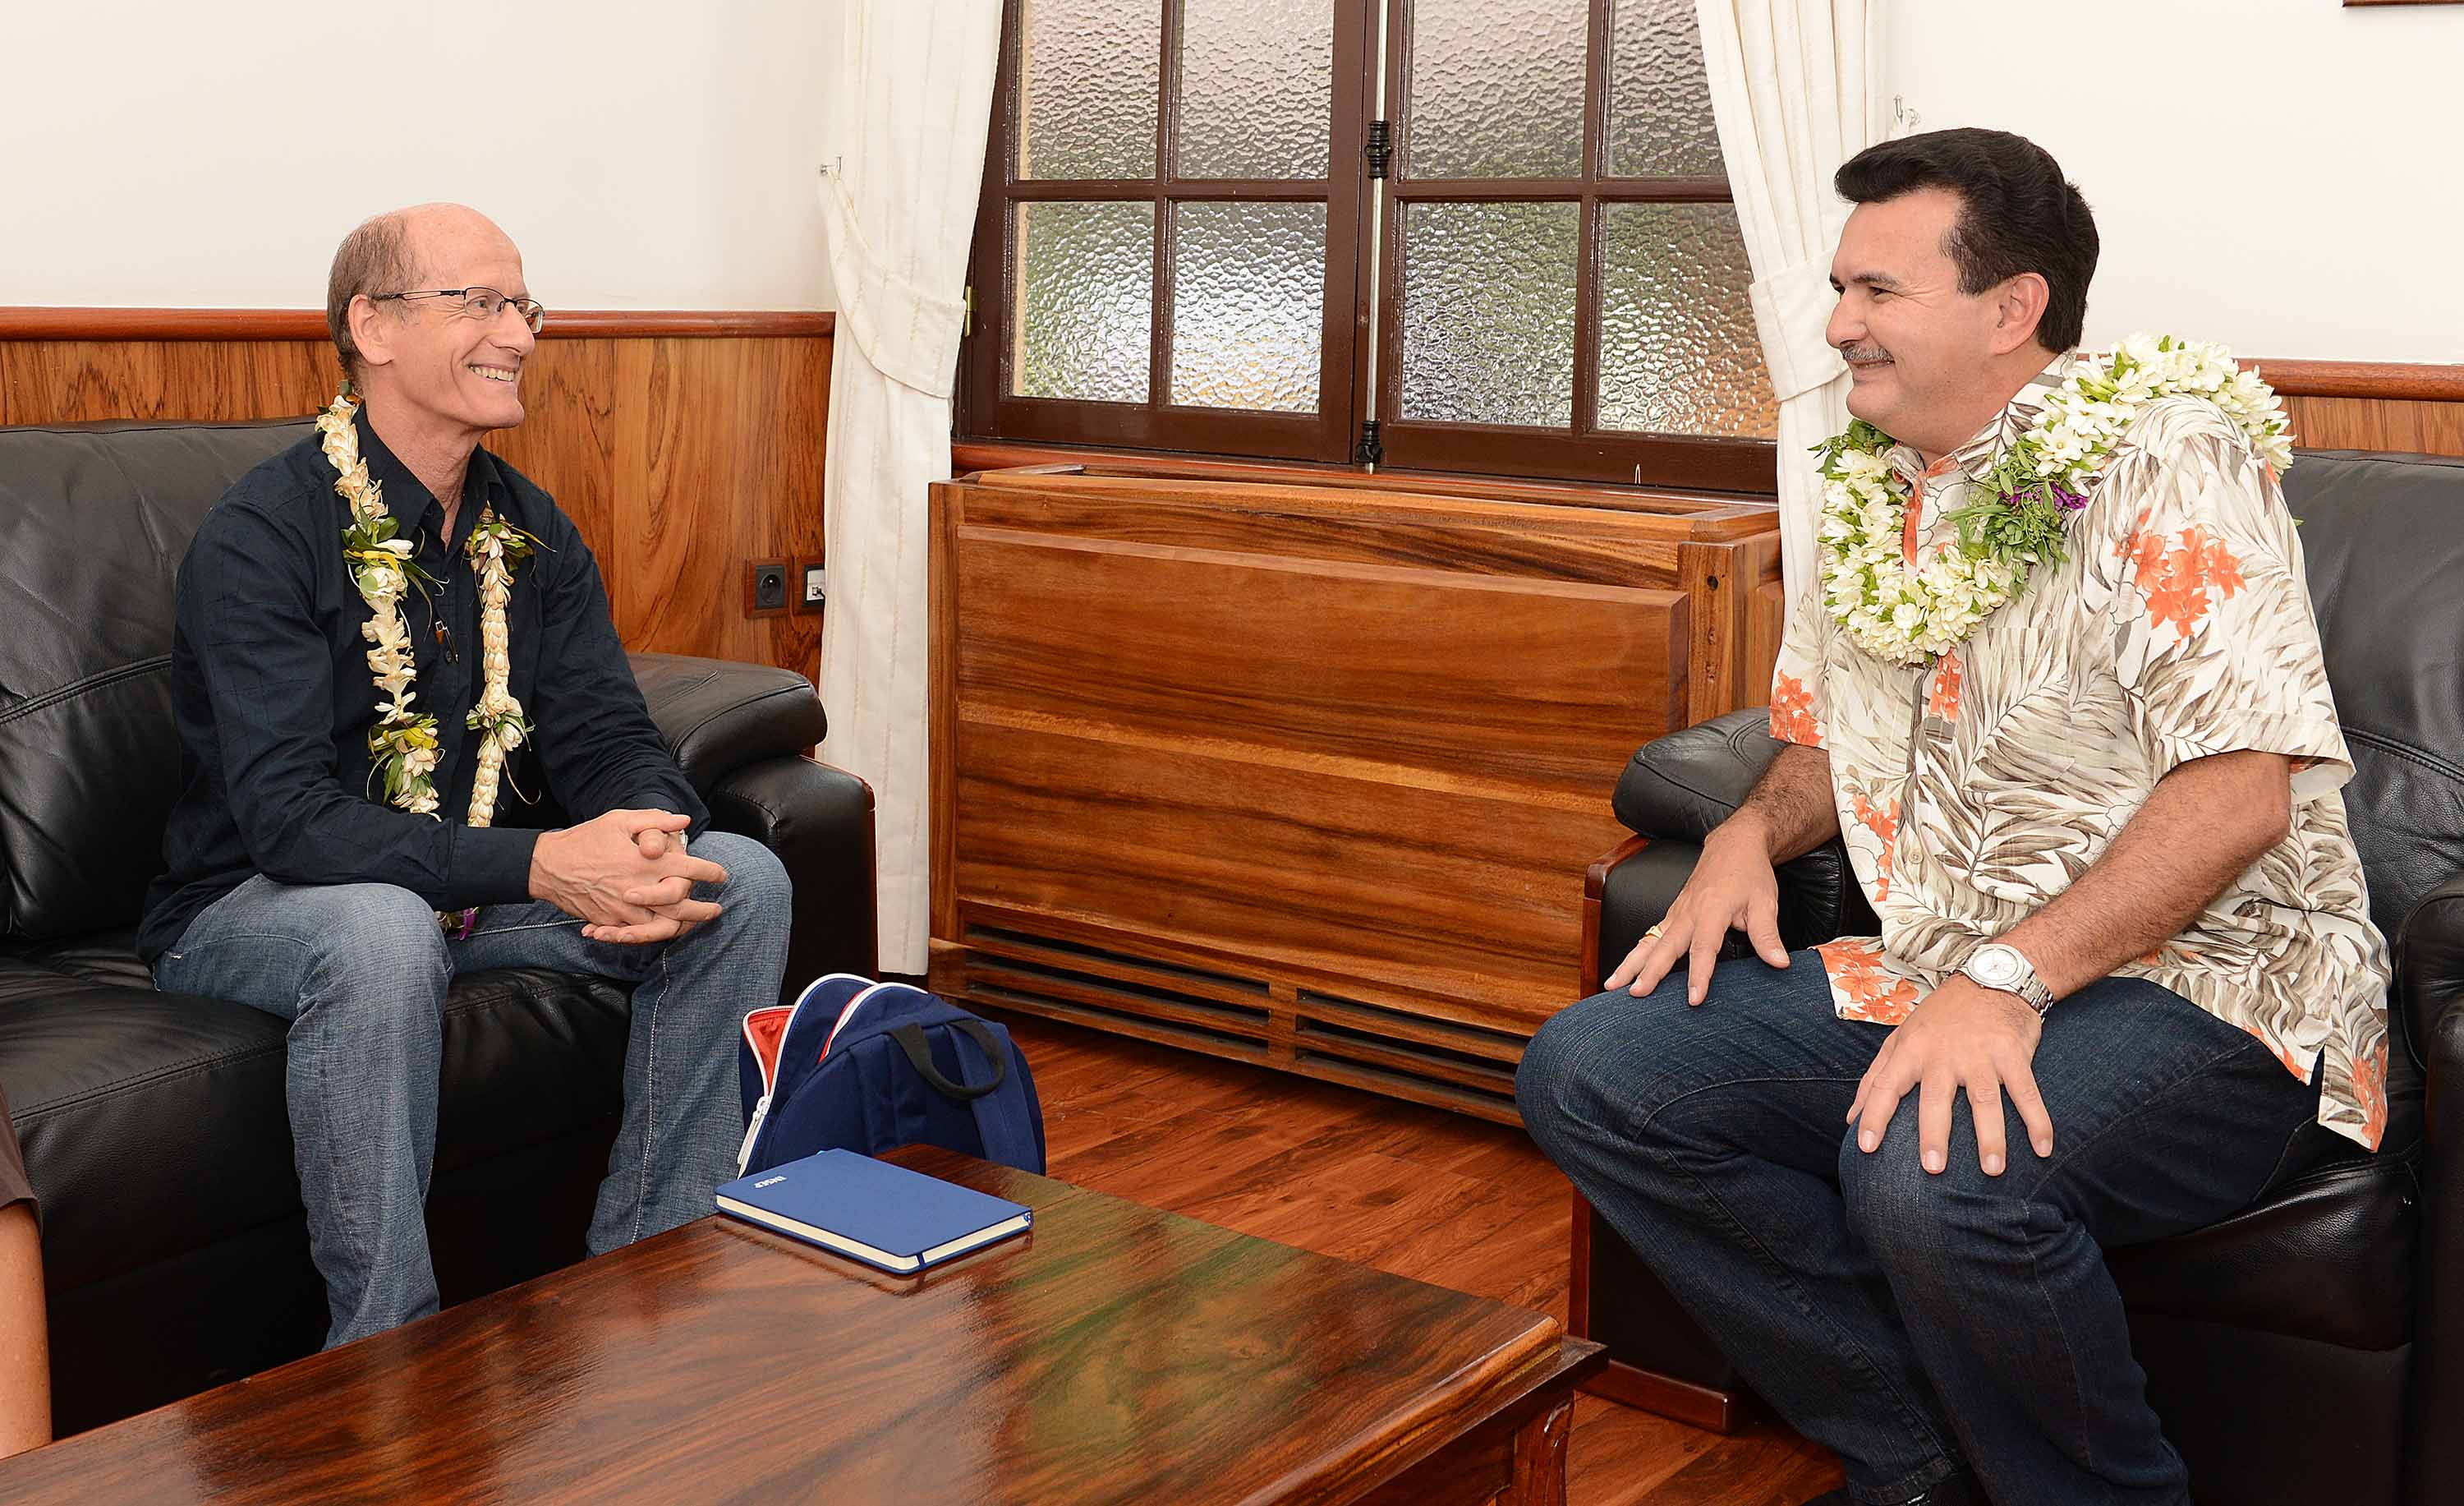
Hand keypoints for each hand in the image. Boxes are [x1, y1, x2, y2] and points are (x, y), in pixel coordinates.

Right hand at [530, 808, 728, 944]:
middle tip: (717, 910)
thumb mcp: (619, 820)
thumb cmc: (585, 839)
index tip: (722, 874)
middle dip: (703, 910)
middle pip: (681, 906)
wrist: (547, 866)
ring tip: (695, 925)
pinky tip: (665, 931)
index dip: (709, 872)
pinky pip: (636, 934)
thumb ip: (654, 820)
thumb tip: (684, 822)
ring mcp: (623, 909)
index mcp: (644, 862)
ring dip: (683, 926)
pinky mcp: (609, 922)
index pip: (688, 869)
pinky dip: (653, 935)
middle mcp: (638, 888)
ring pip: (662, 926)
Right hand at [1603, 819, 1789, 1004]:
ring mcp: (1677, 912)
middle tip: (1636, 994)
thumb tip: (1780, 962)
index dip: (1699, 975)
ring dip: (1630, 964)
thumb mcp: (1765, 902)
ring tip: (1612, 986)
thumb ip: (1768, 935)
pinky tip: (1625, 971)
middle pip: (1665, 947)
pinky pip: (1650, 936)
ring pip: (1649, 941)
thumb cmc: (1749, 873)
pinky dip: (1635, 954)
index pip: (1704, 948)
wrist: (1733, 844)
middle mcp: (1688, 912)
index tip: (1693, 999)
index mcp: (1712, 910)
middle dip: (1649, 972)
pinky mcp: (1672, 914)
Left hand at [1848, 976, 2054, 1176]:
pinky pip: (2027, 1092)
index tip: (1864, 1148)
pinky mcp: (2013, 1054)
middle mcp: (1944, 1054)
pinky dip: (2037, 1120)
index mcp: (1911, 1050)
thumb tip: (1851, 1119)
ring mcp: (1981, 1055)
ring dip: (1991, 1137)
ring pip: (1985, 1101)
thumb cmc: (1940, 1018)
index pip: (1885, 1086)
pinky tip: (2043, 1149)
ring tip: (1993, 1170)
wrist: (1991, 979)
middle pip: (1936, 1098)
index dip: (1874, 1116)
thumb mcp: (1900, 1038)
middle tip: (1932, 1169)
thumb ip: (1875, 1078)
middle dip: (1933, 1134)